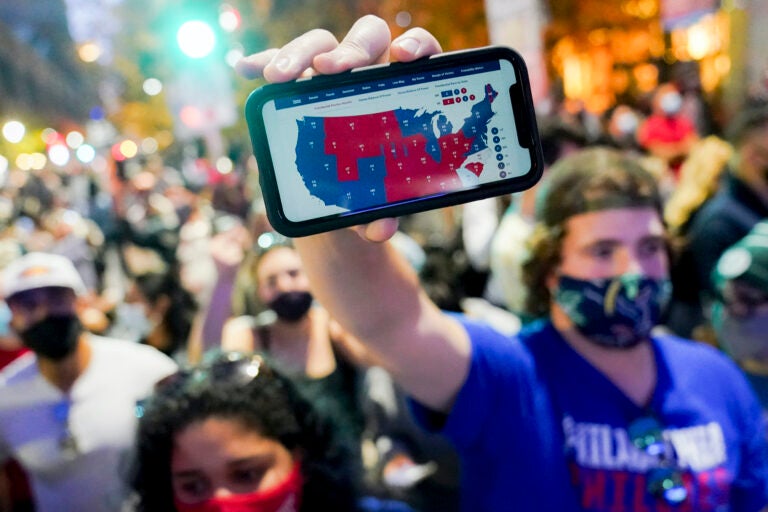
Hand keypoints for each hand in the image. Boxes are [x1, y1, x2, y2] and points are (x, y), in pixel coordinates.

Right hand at [236, 15, 442, 241]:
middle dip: (350, 49)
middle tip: (333, 70)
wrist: (338, 195)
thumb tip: (380, 229)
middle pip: (365, 38)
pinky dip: (263, 62)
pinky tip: (247, 70)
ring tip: (278, 78)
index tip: (402, 57)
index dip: (415, 44)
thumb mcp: (378, 200)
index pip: (416, 51)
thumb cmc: (370, 187)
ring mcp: (328, 74)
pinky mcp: (294, 84)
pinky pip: (277, 63)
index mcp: (401, 91)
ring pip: (319, 43)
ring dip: (298, 54)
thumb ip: (384, 210)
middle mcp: (367, 73)